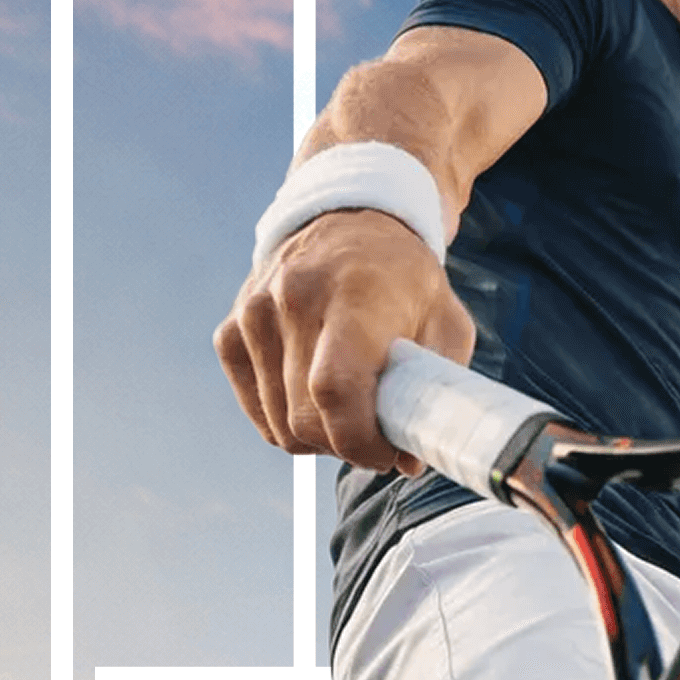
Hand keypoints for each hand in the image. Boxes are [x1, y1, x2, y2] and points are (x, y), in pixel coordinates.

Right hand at [213, 209, 476, 472]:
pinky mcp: (231, 331)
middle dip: (344, 446)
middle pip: (304, 418)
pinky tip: (317, 399)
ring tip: (350, 411)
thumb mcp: (447, 321)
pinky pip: (257, 410)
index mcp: (352, 295)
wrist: (350, 221)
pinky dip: (287, 421)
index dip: (360, 441)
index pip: (334, 389)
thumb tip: (412, 458)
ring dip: (317, 437)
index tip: (387, 453)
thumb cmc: (406, 279)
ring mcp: (254, 314)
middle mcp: (293, 299)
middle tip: (376, 436)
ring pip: (279, 423)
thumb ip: (438, 387)